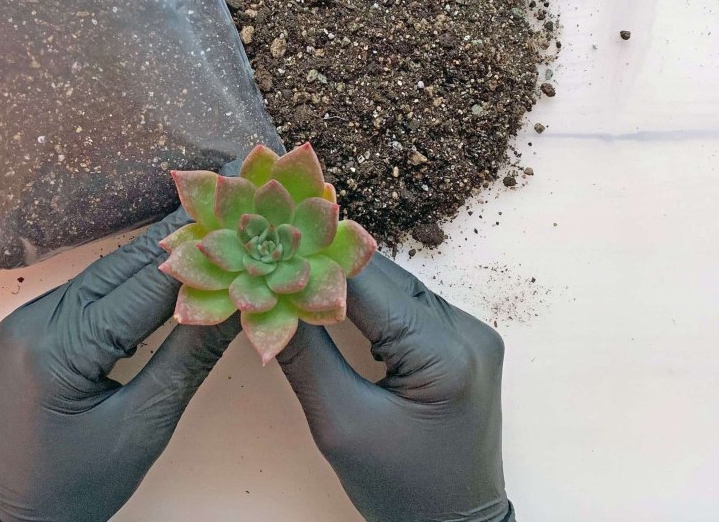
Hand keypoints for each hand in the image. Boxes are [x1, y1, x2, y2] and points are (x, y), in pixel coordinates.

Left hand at [0, 208, 237, 521]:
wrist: (9, 513)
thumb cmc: (74, 487)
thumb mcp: (143, 427)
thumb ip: (190, 359)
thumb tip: (237, 306)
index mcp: (60, 348)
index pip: (144, 287)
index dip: (198, 255)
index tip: (240, 225)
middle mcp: (40, 317)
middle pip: (125, 265)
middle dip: (184, 237)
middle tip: (232, 204)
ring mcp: (35, 314)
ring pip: (113, 268)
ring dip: (165, 251)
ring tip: (215, 224)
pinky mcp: (41, 320)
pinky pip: (100, 285)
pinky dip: (141, 273)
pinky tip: (177, 261)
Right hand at [277, 253, 512, 521]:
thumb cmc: (400, 490)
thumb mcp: (340, 425)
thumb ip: (304, 356)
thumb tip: (270, 300)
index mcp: (444, 354)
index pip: (369, 285)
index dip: (317, 265)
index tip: (273, 253)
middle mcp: (468, 331)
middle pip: (385, 279)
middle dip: (330, 270)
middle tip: (280, 261)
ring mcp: (472, 333)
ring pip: (398, 286)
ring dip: (350, 281)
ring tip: (301, 275)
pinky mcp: (466, 341)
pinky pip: (411, 304)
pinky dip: (372, 299)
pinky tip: (337, 299)